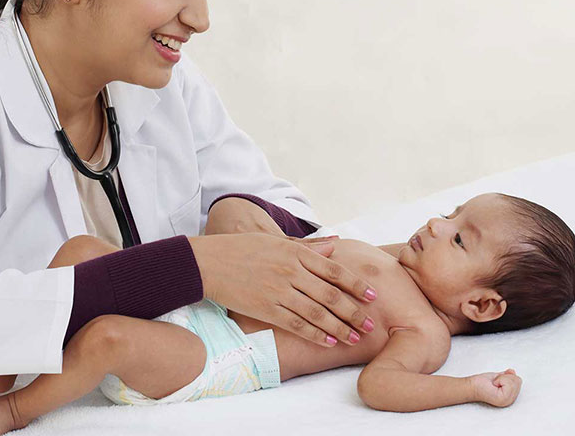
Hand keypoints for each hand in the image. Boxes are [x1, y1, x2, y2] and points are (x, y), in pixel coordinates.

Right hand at [189, 232, 376, 346]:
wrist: (210, 262)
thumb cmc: (243, 248)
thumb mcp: (276, 241)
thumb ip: (308, 246)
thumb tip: (336, 244)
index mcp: (295, 252)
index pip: (334, 269)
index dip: (355, 284)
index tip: (372, 295)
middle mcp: (291, 271)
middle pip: (330, 295)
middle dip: (354, 311)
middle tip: (371, 324)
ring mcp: (279, 291)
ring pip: (317, 313)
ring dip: (340, 327)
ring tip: (355, 337)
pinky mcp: (267, 309)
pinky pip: (297, 325)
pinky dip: (316, 334)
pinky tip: (329, 341)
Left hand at [469, 369, 522, 406]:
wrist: (472, 387)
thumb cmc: (481, 383)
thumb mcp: (498, 377)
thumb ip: (507, 376)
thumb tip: (512, 371)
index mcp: (510, 395)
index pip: (518, 380)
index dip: (507, 376)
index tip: (498, 380)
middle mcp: (511, 400)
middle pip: (517, 379)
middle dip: (505, 376)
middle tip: (495, 381)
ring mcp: (508, 400)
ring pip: (513, 380)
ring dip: (502, 378)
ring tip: (494, 383)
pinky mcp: (504, 398)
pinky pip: (508, 382)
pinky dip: (500, 379)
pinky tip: (494, 384)